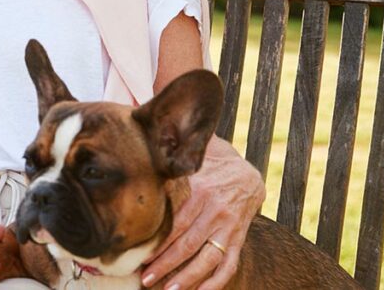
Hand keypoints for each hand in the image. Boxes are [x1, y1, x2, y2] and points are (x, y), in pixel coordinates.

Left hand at [141, 139, 263, 289]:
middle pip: (187, 243)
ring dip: (186, 278)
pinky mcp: (237, 240)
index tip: (138, 253)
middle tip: (144, 278)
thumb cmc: (206, 162)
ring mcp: (228, 227)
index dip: (158, 239)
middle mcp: (215, 210)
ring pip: (206, 259)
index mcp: (199, 189)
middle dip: (164, 263)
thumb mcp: (189, 152)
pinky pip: (228, 266)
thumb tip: (145, 110)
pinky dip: (214, 283)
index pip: (176, 220)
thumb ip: (169, 146)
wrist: (246, 172)